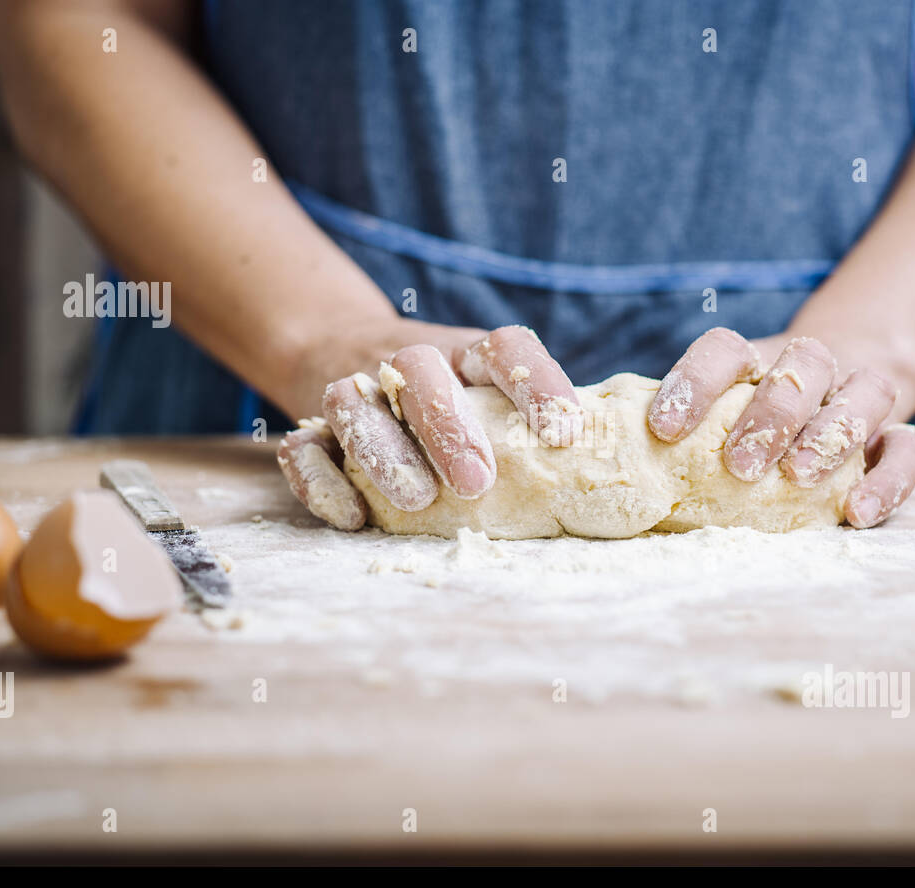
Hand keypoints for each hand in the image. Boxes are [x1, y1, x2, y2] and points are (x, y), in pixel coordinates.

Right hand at [279, 325, 581, 523]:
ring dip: (385, 451)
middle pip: (420, 371)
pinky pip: (303, 448)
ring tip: (418, 500)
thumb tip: (611, 481)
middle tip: (478, 483)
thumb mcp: (488, 396)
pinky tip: (353, 516)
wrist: (334, 345)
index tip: (564, 430)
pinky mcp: (311, 425)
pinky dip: (322, 480)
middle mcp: (406, 359)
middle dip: (449, 426)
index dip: (535, 382)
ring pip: (355, 403)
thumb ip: (530, 430)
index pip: (504, 348)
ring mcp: (353, 387)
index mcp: (464, 353)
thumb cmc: (448, 399)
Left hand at [647, 328, 914, 527]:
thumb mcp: (708, 427)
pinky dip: (888, 481)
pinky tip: (857, 513)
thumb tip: (598, 462)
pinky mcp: (896, 443)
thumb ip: (671, 441)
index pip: (726, 349)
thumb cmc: (743, 433)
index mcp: (755, 361)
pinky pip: (908, 453)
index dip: (695, 381)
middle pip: (804, 363)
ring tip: (797, 479)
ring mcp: (860, 401)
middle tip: (739, 464)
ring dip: (831, 433)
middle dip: (771, 413)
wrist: (826, 411)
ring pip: (866, 392)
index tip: (662, 428)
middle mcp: (812, 370)